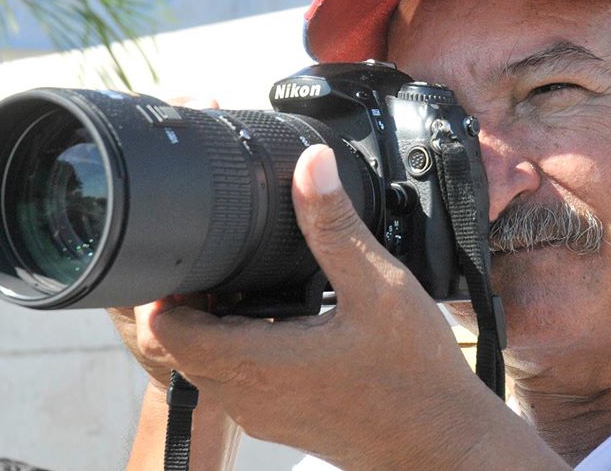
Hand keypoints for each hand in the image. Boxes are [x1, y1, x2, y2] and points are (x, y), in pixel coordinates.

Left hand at [130, 145, 496, 467]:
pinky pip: (237, 383)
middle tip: (223, 257)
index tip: (195, 251)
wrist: (442, 443)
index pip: (168, 327)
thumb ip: (334, 225)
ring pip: (207, 366)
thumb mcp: (378, 287)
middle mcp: (249, 396)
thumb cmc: (415, 375)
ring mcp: (262, 415)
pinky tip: (282, 320)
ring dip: (215, 326)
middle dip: (191, 301)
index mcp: (259, 363)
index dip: (169, 285)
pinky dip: (241, 349)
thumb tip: (311, 166)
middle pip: (181, 345)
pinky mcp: (281, 422)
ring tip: (249, 283)